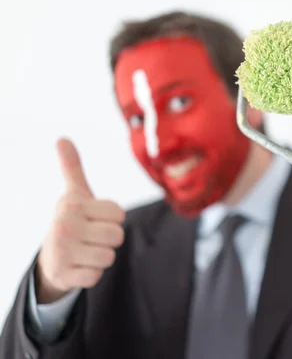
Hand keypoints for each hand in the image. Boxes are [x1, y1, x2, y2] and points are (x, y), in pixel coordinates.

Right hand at [35, 138, 124, 303]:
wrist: (50, 258)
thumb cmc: (72, 221)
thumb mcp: (74, 194)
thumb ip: (72, 167)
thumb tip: (61, 138)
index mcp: (73, 205)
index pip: (119, 214)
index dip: (112, 219)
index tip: (94, 219)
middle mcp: (65, 226)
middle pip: (117, 236)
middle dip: (108, 239)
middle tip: (90, 238)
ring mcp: (62, 252)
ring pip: (109, 257)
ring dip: (101, 257)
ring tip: (85, 251)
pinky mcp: (63, 275)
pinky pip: (96, 276)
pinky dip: (91, 273)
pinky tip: (78, 266)